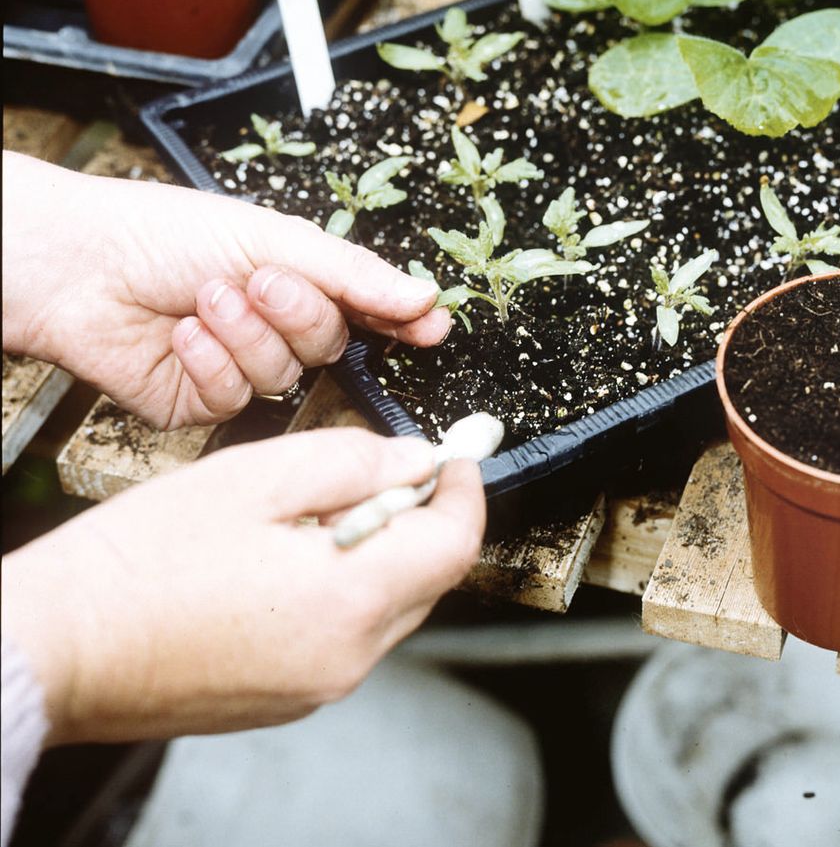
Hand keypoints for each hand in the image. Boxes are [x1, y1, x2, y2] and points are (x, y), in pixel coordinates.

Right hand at [0, 428, 484, 744]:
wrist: (59, 644)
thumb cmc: (140, 563)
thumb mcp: (256, 477)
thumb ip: (354, 463)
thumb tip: (415, 462)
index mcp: (348, 601)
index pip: (455, 545)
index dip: (465, 491)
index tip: (457, 457)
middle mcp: (346, 658)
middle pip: (428, 578)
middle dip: (416, 519)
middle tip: (370, 474)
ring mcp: (318, 686)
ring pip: (387, 606)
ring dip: (374, 554)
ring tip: (301, 520)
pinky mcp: (288, 698)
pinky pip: (345, 634)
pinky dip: (339, 591)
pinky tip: (278, 563)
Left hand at [2, 152, 449, 427]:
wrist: (77, 265)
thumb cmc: (164, 232)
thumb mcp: (272, 237)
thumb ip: (354, 274)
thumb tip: (424, 295)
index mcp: (298, 282)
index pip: (368, 312)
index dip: (401, 322)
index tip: (431, 328)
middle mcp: (274, 329)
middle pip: (328, 345)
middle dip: (297, 314)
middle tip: (261, 281)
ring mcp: (239, 369)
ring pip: (282, 375)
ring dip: (244, 334)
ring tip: (205, 298)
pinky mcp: (200, 404)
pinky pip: (234, 398)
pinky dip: (210, 362)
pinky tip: (182, 333)